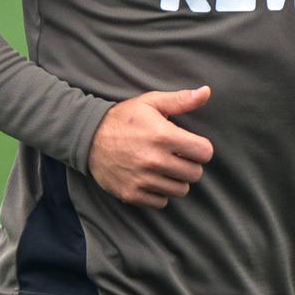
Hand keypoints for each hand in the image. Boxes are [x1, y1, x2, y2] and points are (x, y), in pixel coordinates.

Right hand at [87, 86, 214, 208]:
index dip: (201, 148)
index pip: (204, 152)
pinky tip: (152, 179)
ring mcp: (142, 180)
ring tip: (166, 167)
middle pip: (195, 174)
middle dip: (190, 165)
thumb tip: (206, 92)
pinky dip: (160, 192)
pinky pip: (161, 202)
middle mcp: (154, 160)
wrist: (88, 138)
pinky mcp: (131, 194)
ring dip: (177, 180)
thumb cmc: (124, 118)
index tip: (191, 145)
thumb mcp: (151, 102)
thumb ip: (181, 100)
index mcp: (163, 136)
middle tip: (178, 157)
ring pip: (181, 190)